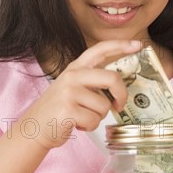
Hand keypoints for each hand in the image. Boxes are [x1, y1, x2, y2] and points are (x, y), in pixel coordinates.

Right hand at [22, 39, 141, 149]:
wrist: (34, 128)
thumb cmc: (59, 109)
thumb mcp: (73, 87)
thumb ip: (92, 82)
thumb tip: (120, 86)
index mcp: (76, 68)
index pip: (100, 49)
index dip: (120, 45)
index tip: (137, 45)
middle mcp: (72, 76)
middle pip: (112, 78)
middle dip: (121, 95)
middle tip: (119, 106)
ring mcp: (69, 92)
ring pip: (104, 106)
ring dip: (98, 118)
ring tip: (82, 118)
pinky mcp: (68, 110)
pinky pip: (94, 121)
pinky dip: (89, 128)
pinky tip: (76, 125)